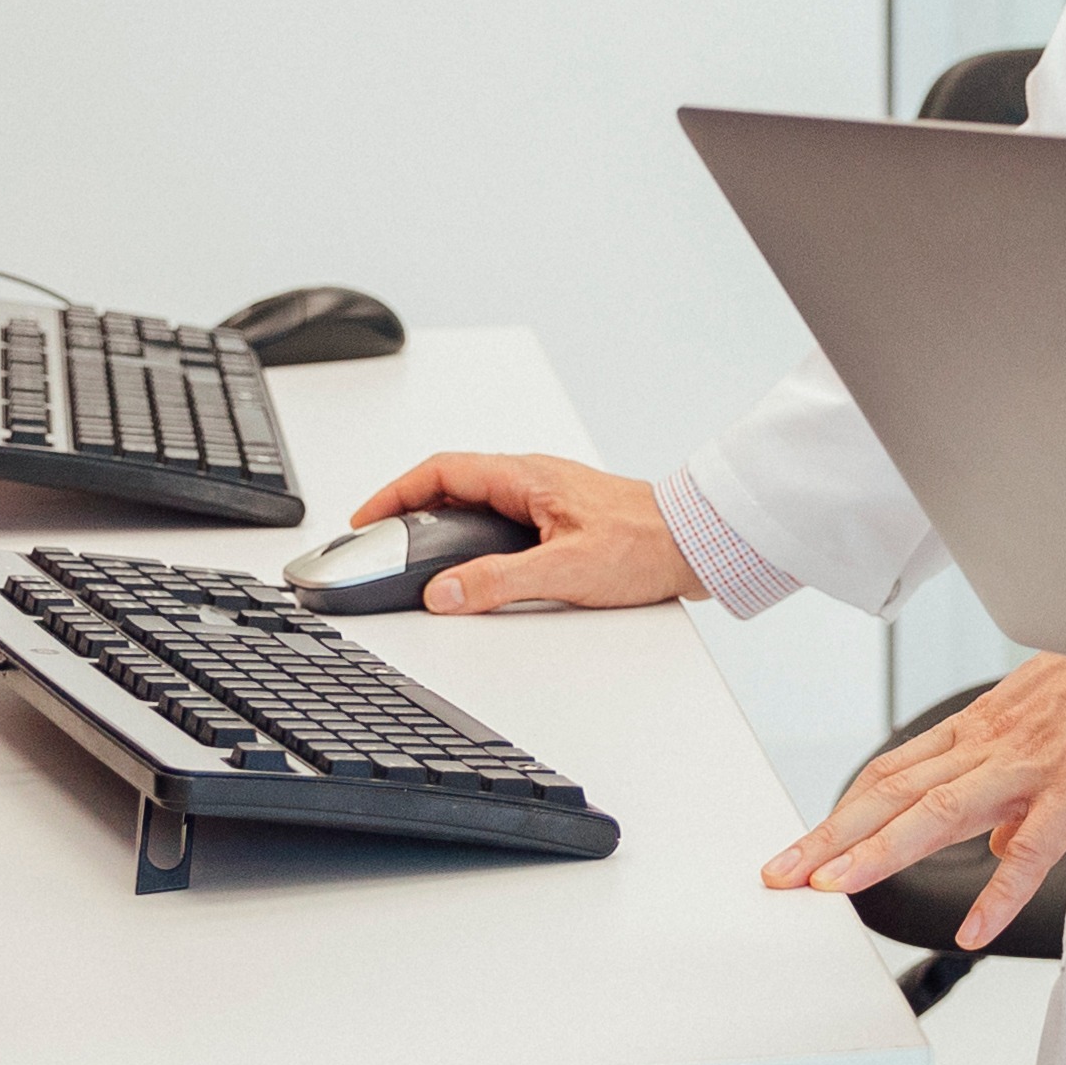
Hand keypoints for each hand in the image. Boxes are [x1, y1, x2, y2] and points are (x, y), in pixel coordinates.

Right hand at [350, 451, 689, 611]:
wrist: (701, 544)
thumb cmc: (649, 544)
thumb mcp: (566, 570)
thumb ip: (500, 582)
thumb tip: (443, 592)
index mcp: (526, 477)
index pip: (440, 472)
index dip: (393, 494)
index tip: (364, 520)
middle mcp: (533, 480)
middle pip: (450, 486)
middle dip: (407, 512)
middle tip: (378, 544)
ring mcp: (547, 499)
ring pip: (475, 504)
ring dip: (439, 526)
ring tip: (413, 560)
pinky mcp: (562, 520)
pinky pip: (499, 521)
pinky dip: (470, 540)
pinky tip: (471, 568)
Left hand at [758, 654, 1065, 948]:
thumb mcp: (1048, 726)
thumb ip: (1014, 788)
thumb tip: (1000, 845)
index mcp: (979, 732)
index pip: (891, 776)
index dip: (839, 816)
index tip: (799, 854)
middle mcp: (989, 745)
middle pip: (894, 794)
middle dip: (831, 838)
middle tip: (780, 876)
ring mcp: (1029, 764)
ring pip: (940, 811)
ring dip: (881, 851)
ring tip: (835, 889)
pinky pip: (1034, 844)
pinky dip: (1000, 889)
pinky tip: (972, 929)